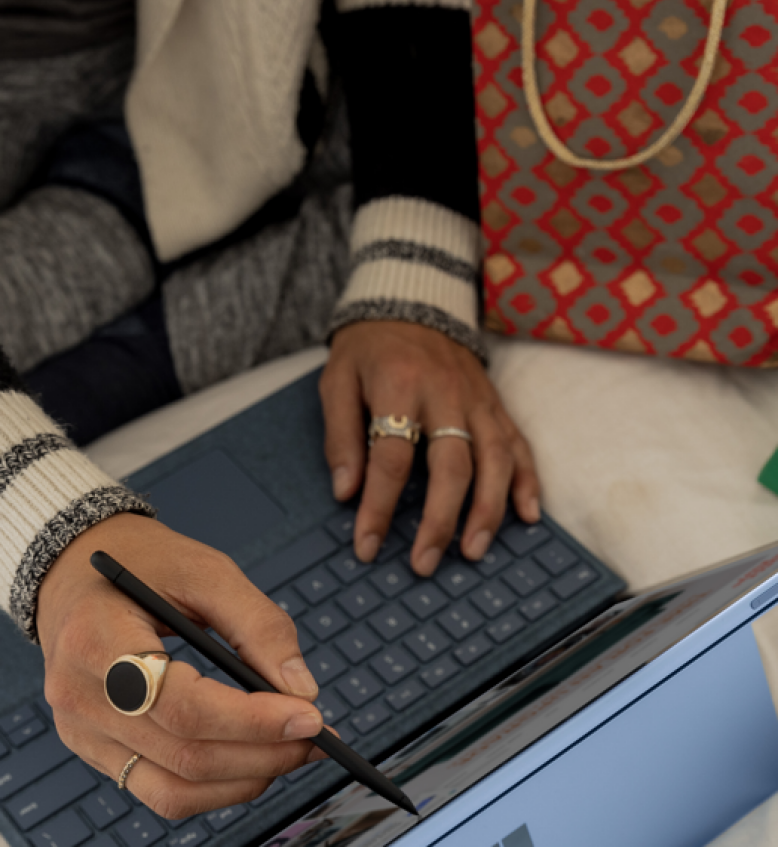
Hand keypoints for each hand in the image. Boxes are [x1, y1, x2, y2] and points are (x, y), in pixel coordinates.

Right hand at [36, 513, 327, 818]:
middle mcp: (77, 695)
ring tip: (289, 750)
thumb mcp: (204, 571)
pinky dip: (215, 787)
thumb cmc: (139, 562)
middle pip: (184, 754)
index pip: (180, 705)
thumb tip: (302, 691)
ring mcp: (80, 730)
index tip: (310, 715)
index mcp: (95, 640)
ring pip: (175, 790)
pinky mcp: (92, 749)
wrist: (73, 568)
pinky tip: (248, 759)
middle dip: (264, 753)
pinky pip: (160, 792)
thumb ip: (258, 625)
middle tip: (317, 737)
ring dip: (245, 779)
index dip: (252, 720)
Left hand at [320, 320, 539, 576]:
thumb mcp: (336, 381)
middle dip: (439, 520)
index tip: (366, 545)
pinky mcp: (497, 405)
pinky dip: (528, 481)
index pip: (391, 458)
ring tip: (473, 552)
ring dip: (488, 511)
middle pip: (451, 466)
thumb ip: (341, 436)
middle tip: (424, 563)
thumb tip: (345, 492)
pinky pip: (519, 445)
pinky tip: (527, 516)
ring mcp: (478, 401)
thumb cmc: (368, 349)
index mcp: (400, 387)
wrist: (413, 302)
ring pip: (495, 460)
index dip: (377, 506)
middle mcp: (446, 395)